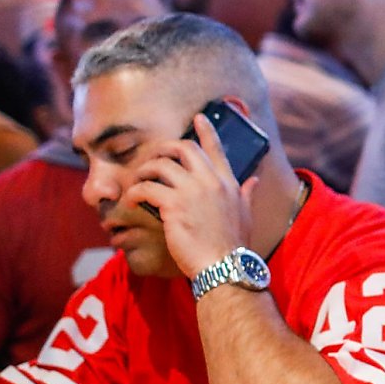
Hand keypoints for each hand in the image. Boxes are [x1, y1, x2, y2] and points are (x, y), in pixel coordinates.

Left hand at [128, 113, 258, 279]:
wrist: (224, 265)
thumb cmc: (234, 244)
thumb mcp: (245, 214)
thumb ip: (246, 193)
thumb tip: (253, 180)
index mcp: (229, 182)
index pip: (216, 148)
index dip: (206, 130)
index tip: (199, 117)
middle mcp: (210, 181)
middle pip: (183, 148)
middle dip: (163, 149)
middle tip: (153, 158)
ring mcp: (192, 192)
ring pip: (160, 165)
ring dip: (144, 171)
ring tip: (138, 182)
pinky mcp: (173, 206)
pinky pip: (147, 188)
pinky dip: (135, 192)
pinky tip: (131, 201)